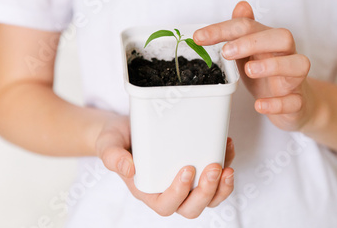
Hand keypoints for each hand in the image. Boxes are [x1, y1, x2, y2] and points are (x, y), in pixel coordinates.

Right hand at [95, 115, 235, 218]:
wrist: (128, 129)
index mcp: (148, 191)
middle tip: (213, 168)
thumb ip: (112, 157)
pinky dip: (226, 163)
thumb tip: (128, 168)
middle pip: (192, 207)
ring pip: (209, 198)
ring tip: (226, 167)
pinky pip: (217, 176)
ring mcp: (186, 182)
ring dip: (221, 186)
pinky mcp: (198, 168)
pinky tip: (227, 146)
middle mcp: (169, 191)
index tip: (186, 170)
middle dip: (206, 192)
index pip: (166, 205)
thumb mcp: (108, 145)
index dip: (179, 193)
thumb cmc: (118, 141)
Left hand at [194, 1, 314, 131]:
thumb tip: (241, 5)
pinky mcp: (298, 102)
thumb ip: (244, 31)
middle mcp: (287, 56)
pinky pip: (294, 101)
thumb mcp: (252, 53)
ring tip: (249, 71)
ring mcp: (295, 80)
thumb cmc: (269, 75)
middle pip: (283, 38)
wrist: (295, 105)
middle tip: (226, 52)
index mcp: (271, 42)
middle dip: (254, 42)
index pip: (250, 26)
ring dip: (273, 66)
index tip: (199, 38)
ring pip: (298, 65)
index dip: (223, 29)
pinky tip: (259, 104)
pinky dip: (277, 103)